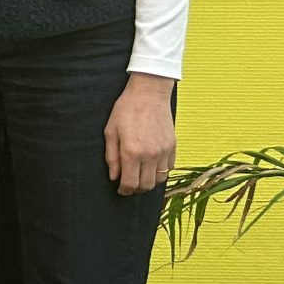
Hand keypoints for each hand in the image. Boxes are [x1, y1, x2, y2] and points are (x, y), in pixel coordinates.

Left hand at [106, 72, 176, 195]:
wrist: (149, 93)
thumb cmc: (126, 109)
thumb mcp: (111, 131)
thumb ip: (111, 157)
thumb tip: (113, 177)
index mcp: (132, 152)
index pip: (130, 183)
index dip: (124, 191)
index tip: (120, 190)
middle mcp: (150, 155)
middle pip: (146, 185)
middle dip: (136, 190)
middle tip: (128, 185)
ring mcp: (164, 151)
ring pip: (159, 179)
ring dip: (149, 182)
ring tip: (140, 177)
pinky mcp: (173, 146)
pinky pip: (169, 168)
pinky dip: (160, 172)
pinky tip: (151, 167)